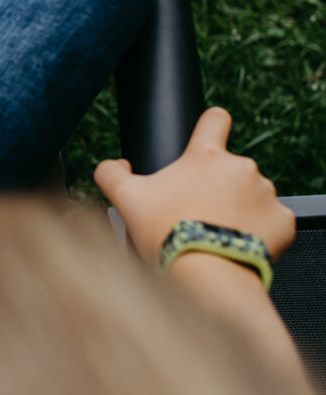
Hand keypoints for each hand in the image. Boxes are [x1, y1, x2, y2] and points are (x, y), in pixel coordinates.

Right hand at [95, 106, 294, 261]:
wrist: (207, 276)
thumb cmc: (166, 233)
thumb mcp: (124, 198)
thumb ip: (110, 172)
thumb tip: (115, 165)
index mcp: (206, 155)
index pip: (216, 119)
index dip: (212, 125)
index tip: (208, 138)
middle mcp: (241, 167)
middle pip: (230, 168)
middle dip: (218, 186)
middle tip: (199, 213)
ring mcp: (266, 193)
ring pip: (252, 194)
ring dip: (239, 208)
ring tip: (218, 232)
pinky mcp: (284, 220)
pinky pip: (272, 220)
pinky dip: (259, 231)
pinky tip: (237, 243)